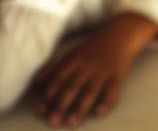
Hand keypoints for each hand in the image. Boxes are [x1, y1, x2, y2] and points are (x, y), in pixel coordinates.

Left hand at [32, 13, 157, 126]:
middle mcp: (88, 65)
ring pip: (91, 91)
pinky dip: (106, 101)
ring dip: (81, 108)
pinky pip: (112, 90)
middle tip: (53, 121)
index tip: (41, 110)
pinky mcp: (118, 75)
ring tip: (72, 123)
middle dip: (62, 104)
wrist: (120, 35)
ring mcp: (104, 70)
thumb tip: (36, 83)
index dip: (50, 93)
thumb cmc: (92, 47)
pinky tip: (99, 113)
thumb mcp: (72, 53)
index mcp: (75, 59)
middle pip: (73, 86)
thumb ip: (54, 68)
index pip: (59, 77)